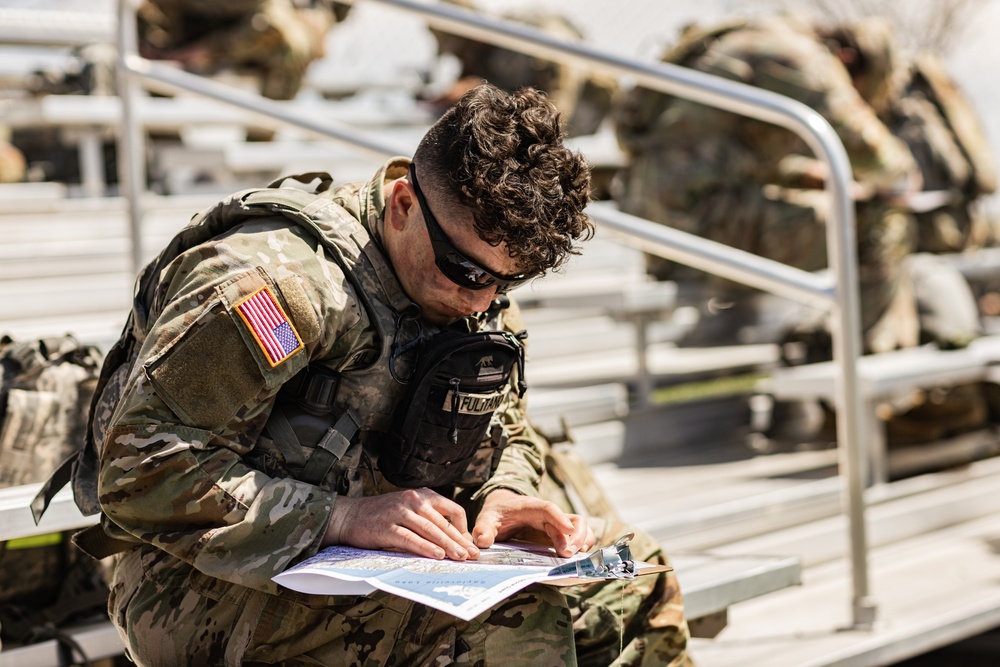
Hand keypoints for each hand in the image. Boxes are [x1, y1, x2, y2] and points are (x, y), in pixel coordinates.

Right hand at [324, 488, 479, 560]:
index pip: (453, 510)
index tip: (468, 544)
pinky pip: (411, 538)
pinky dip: (425, 547)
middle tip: (473, 555)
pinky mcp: (388, 527)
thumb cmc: (381, 516)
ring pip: (431, 530)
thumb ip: (428, 520)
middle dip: (460, 541)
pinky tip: (436, 555)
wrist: (349, 516)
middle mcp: (414, 500)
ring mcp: (400, 512)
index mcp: (423, 495)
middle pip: (444, 522)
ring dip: (447, 545)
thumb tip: (452, 542)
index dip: (464, 529)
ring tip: (459, 557)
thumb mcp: (408, 510)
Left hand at [473, 489, 595, 556]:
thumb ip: (483, 529)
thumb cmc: (497, 513)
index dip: (559, 518)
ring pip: (580, 528)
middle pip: (572, 520)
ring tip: (573, 559)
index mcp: (531, 507)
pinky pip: (578, 538)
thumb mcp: (486, 519)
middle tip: (568, 555)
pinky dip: (582, 548)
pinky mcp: (559, 535)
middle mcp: (548, 515)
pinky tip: (574, 561)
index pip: (549, 509)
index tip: (568, 530)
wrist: (503, 508)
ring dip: (582, 542)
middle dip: (575, 537)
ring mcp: (556, 525)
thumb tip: (483, 541)